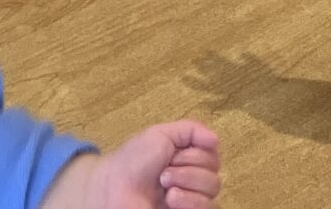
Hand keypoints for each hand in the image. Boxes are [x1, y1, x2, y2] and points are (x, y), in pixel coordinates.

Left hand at [87, 122, 222, 208]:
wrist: (114, 188)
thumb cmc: (135, 160)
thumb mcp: (161, 134)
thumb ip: (191, 130)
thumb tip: (216, 139)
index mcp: (189, 159)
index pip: (213, 154)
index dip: (196, 152)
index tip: (172, 154)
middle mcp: (193, 180)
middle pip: (214, 172)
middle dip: (189, 168)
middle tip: (163, 172)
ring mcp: (190, 200)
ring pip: (213, 190)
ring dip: (188, 183)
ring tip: (164, 187)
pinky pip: (209, 208)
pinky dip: (191, 202)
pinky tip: (171, 199)